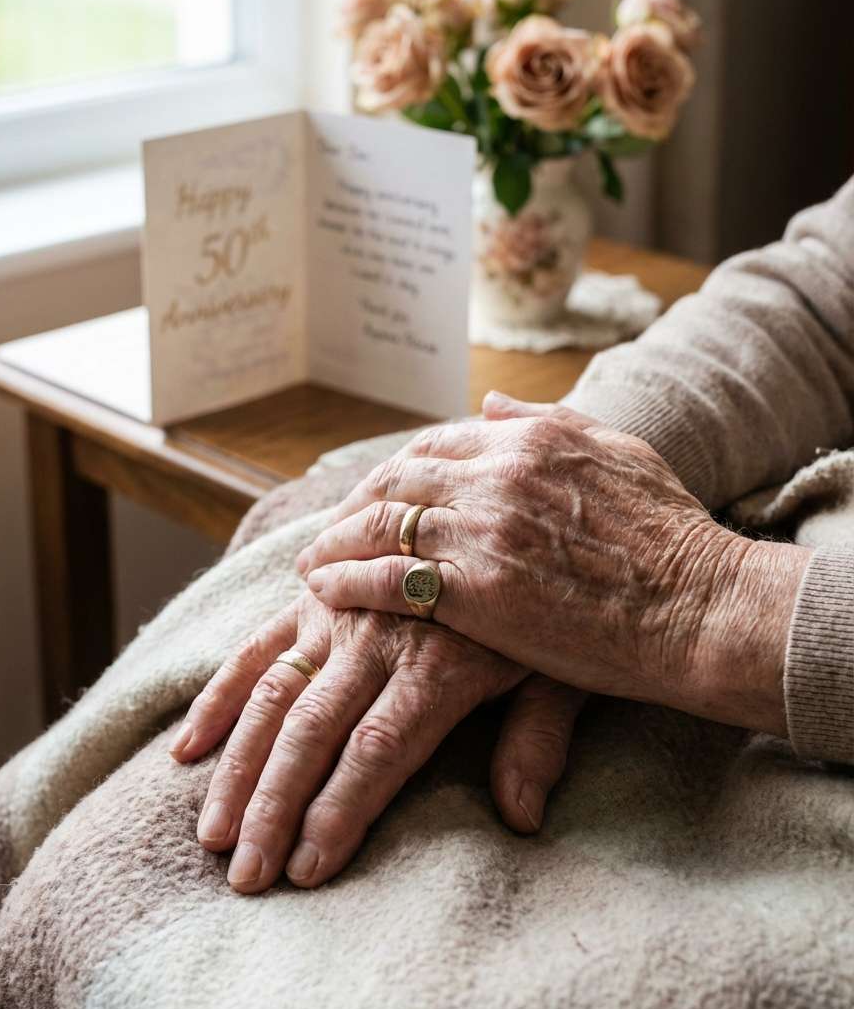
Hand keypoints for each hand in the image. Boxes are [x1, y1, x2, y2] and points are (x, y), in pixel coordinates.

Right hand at [171, 590, 583, 892]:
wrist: (508, 508)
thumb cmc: (543, 606)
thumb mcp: (561, 666)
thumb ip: (539, 738)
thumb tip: (522, 819)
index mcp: (437, 664)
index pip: (376, 750)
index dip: (339, 811)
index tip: (306, 871)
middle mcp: (376, 639)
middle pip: (312, 730)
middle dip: (274, 807)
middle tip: (245, 878)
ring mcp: (336, 615)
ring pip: (272, 696)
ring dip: (238, 767)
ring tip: (212, 835)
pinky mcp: (315, 596)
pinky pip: (256, 646)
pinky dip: (219, 695)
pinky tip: (188, 747)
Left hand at [297, 394, 809, 734]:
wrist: (699, 605)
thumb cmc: (672, 536)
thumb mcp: (617, 451)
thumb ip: (546, 421)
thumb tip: (489, 402)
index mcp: (528, 439)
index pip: (434, 445)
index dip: (395, 472)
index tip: (375, 496)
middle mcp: (495, 475)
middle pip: (396, 480)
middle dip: (354, 505)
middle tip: (329, 530)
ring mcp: (481, 530)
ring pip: (379, 524)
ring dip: (335, 542)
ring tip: (310, 564)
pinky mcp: (474, 591)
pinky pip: (387, 578)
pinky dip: (347, 581)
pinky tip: (324, 592)